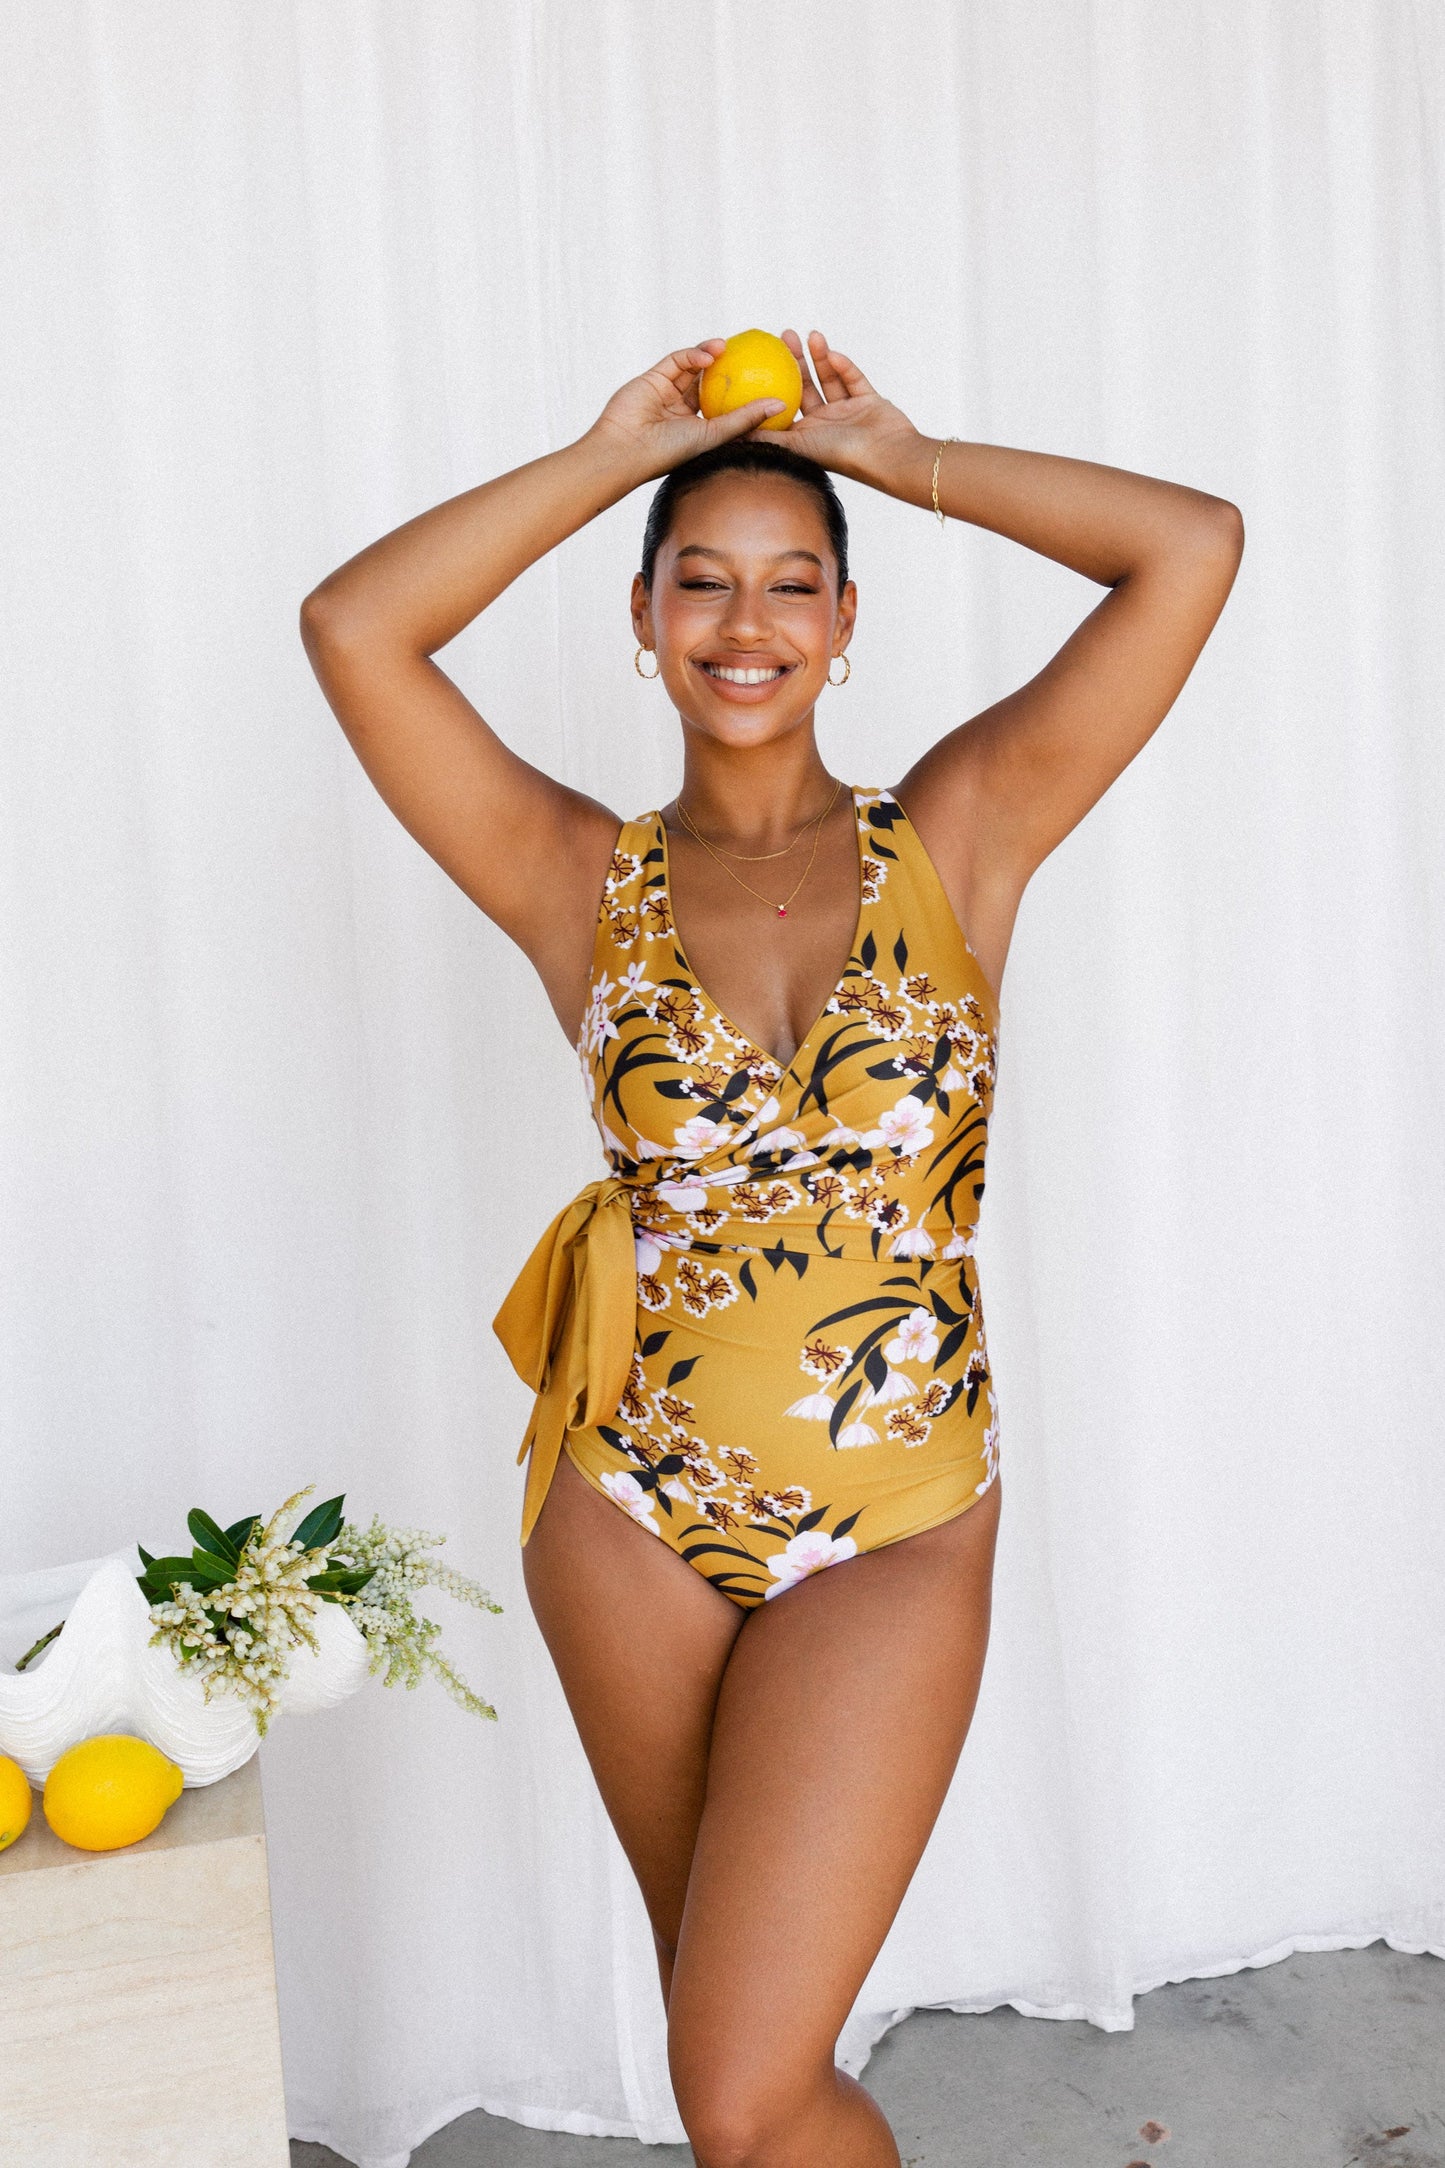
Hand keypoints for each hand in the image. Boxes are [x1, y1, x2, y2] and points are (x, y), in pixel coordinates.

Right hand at [585, 341, 787, 481]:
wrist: (624, 449)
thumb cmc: (672, 451)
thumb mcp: (715, 435)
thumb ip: (746, 418)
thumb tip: (782, 404)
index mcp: (701, 430)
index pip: (728, 407)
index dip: (748, 393)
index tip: (770, 379)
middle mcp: (685, 412)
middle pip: (713, 383)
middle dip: (732, 367)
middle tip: (754, 352)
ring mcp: (668, 393)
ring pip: (696, 368)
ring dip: (713, 355)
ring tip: (729, 346)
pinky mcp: (654, 378)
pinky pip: (678, 361)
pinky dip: (694, 355)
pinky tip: (711, 352)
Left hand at [741, 330, 923, 485]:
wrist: (886, 456)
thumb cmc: (841, 455)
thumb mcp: (798, 445)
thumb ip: (769, 436)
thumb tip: (733, 432)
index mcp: (807, 434)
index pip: (786, 404)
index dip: (773, 383)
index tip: (761, 360)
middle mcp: (826, 422)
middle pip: (807, 385)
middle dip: (796, 360)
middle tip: (783, 336)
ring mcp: (848, 411)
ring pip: (830, 378)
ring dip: (820, 356)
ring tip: (810, 334)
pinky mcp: (870, 401)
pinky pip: (854, 379)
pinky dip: (844, 367)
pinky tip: (833, 353)